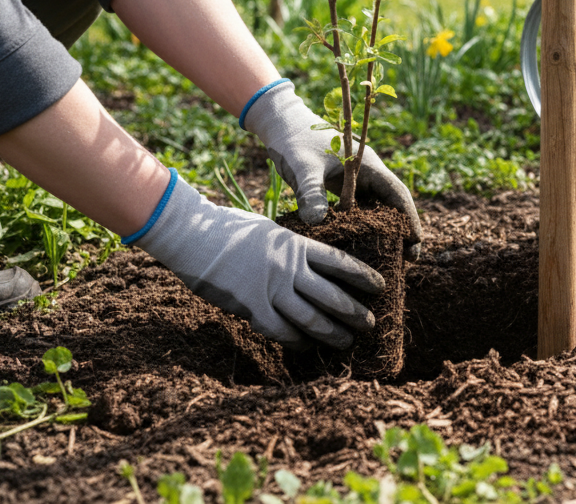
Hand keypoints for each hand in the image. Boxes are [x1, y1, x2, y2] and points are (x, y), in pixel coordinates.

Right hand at [131, 172, 382, 348]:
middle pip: (332, 296)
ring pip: (311, 318)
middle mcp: (289, 269)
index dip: (363, 276)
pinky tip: (306, 346)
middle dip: (355, 312)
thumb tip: (313, 264)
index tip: (381, 286)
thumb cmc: (232, 230)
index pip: (340, 262)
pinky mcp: (251, 307)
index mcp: (297, 246)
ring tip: (346, 341)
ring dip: (332, 333)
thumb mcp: (272, 231)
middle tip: (370, 324)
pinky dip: (296, 341)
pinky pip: (281, 330)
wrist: (195, 236)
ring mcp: (270, 289)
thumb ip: (293, 249)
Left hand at [242, 80, 423, 258]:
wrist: (282, 125)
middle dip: (403, 230)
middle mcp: (368, 174)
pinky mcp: (344, 188)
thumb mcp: (302, 167)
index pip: (397, 193)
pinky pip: (361, 210)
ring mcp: (357, 181)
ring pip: (379, 209)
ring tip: (392, 258)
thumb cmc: (294, 140)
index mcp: (367, 165)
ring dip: (387, 231)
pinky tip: (364, 246)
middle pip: (394, 204)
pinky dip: (366, 227)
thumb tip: (316, 223)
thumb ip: (311, 193)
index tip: (417, 243)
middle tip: (408, 260)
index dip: (410, 218)